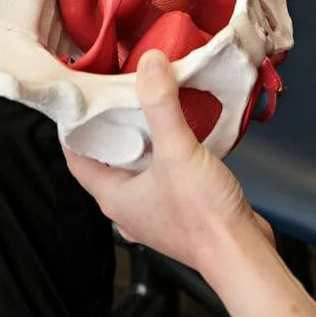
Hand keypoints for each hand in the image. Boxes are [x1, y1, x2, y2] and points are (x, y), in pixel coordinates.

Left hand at [64, 51, 269, 275]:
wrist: (240, 253)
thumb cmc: (203, 216)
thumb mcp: (176, 151)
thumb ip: (160, 104)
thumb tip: (148, 63)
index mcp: (113, 196)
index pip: (77, 157)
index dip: (75, 127)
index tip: (82, 96)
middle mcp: (128, 207)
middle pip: (107, 159)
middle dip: (113, 125)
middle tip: (121, 90)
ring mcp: (153, 211)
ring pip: (136, 166)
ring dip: (142, 137)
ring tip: (152, 104)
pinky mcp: (178, 210)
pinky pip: (161, 173)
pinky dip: (165, 151)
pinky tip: (182, 132)